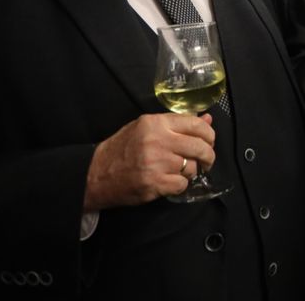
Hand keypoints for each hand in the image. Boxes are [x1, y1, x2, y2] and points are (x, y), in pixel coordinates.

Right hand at [83, 113, 216, 210]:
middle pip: (200, 147)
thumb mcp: (146, 128)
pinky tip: (170, 182)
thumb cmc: (122, 148)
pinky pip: (182, 184)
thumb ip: (177, 123)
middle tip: (206, 161)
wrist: (95, 174)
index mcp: (156, 123)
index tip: (209, 141)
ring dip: (190, 171)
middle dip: (208, 155)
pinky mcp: (154, 184)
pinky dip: (180, 185)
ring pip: (192, 167)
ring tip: (178, 171)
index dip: (209, 134)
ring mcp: (156, 163)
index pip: (196, 124)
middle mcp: (158, 141)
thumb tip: (208, 119)